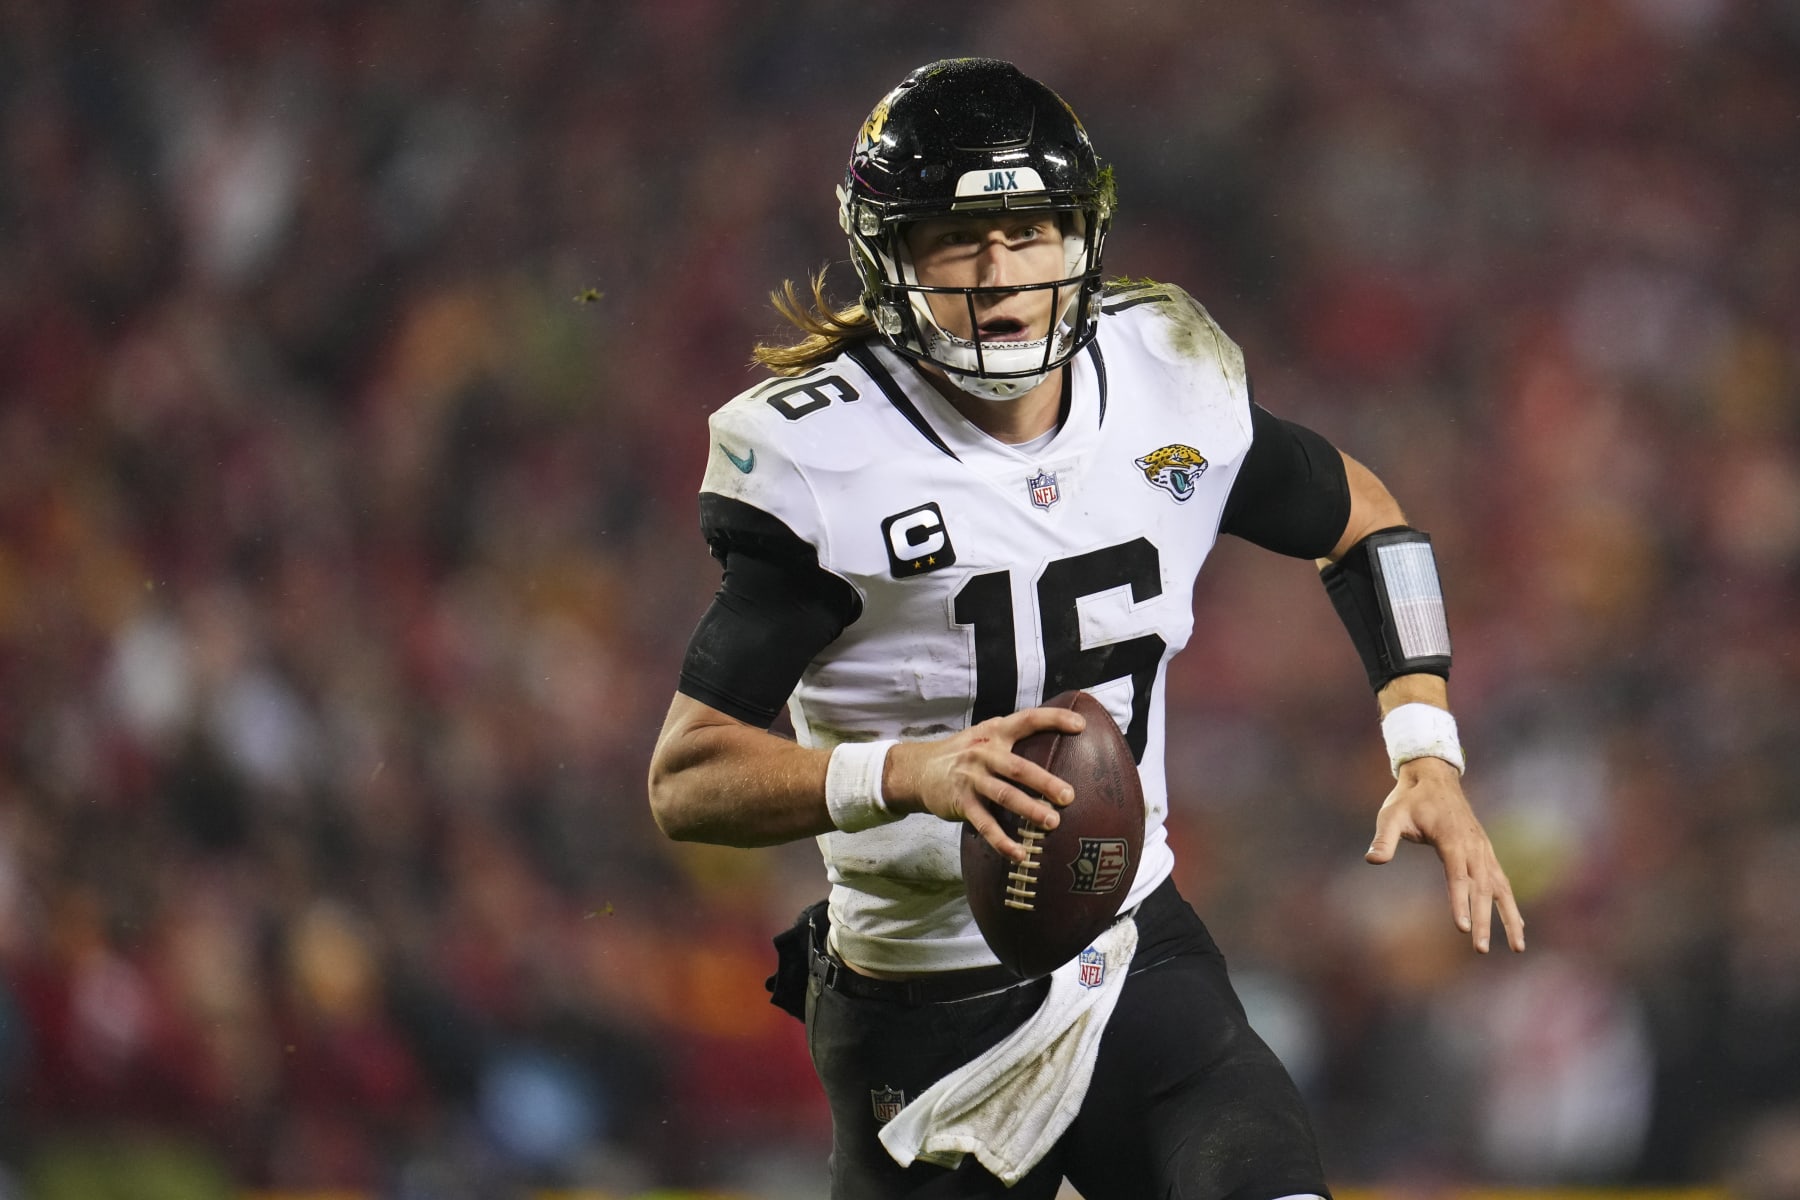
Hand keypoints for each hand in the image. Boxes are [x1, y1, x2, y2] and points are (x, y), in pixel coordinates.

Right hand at [885, 706, 1083, 862]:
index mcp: (995, 732)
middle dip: (1045, 782)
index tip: (1080, 725)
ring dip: (1029, 810)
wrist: (918, 770)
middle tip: (1069, 796)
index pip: (1027, 720)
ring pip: (1004, 795)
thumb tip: (1057, 746)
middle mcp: (984, 753)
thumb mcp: (984, 736)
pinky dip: (1003, 841)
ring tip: (1052, 822)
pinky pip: (985, 824)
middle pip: (1018, 767)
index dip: (1053, 719)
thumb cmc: (963, 754)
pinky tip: (1020, 854)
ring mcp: (971, 778)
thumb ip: (1012, 739)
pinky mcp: (961, 802)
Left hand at [1365, 756, 1525, 953]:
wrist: (1434, 777)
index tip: (1463, 928)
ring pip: (1500, 888)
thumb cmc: (1409, 799)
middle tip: (1480, 949)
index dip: (1460, 903)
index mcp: (1452, 840)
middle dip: (1484, 920)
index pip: (1457, 877)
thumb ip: (1384, 839)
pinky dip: (1510, 904)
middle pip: (1481, 889)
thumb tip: (1372, 860)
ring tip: (1518, 948)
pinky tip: (1518, 927)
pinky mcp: (1485, 853)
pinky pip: (1502, 882)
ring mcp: (1483, 850)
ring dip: (1509, 918)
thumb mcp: (1391, 816)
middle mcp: (1473, 848)